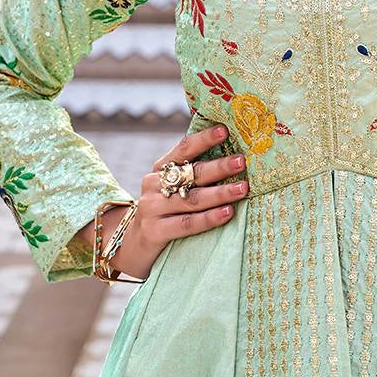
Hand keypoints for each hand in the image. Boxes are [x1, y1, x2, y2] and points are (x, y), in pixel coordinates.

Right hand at [81, 125, 248, 281]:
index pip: (184, 149)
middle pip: (192, 173)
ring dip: (220, 193)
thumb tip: (233, 157)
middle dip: (219, 167)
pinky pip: (187, 223)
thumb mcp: (172, 190)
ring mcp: (152, 208)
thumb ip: (194, 175)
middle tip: (241, 161)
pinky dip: (209, 218)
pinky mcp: (154, 231)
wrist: (133, 246)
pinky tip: (227, 213)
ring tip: (242, 188)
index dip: (204, 139)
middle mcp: (153, 185)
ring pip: (192, 199)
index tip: (224, 130)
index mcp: (160, 169)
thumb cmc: (165, 213)